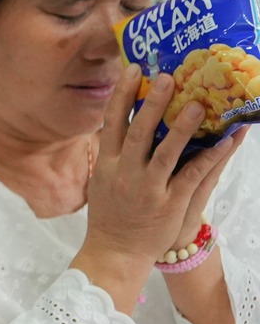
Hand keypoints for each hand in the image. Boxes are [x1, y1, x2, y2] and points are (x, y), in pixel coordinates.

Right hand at [82, 67, 239, 277]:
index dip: (121, 95)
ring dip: (181, 128)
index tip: (132, 71)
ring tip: (198, 105)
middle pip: (138, 132)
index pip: (111, 123)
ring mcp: (146, 189)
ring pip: (165, 153)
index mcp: (106, 165)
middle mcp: (124, 173)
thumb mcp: (102, 182)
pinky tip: (221, 143)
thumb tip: (118, 125)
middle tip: (167, 77)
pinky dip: (206, 160)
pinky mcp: (168, 204)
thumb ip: (112, 155)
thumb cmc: (110, 215)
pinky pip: (190, 177)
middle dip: (152, 103)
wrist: (114, 252)